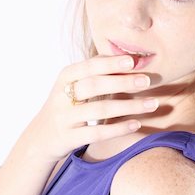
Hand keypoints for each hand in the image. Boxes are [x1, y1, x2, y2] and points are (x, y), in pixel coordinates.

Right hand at [22, 55, 158, 162]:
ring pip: (99, 109)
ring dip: (128, 106)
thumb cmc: (66, 104)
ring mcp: (64, 118)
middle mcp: (61, 95)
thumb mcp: (74, 84)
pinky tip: (137, 124)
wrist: (41, 137)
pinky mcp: (69, 138)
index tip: (133, 60)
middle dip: (122, 82)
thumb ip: (96, 70)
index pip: (89, 66)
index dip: (110, 63)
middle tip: (147, 80)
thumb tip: (129, 56)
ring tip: (152, 104)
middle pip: (94, 85)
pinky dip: (118, 128)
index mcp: (65, 77)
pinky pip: (97, 133)